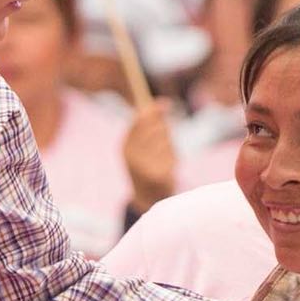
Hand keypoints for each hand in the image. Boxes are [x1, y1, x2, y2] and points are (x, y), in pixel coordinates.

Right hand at [123, 100, 176, 215]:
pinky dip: (174, 160)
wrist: (146, 198)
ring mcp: (145, 166)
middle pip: (157, 129)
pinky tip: (167, 170)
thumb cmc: (146, 166)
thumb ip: (150, 125)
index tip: (166, 103)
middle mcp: (132, 156)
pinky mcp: (159, 175)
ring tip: (163, 160)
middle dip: (164, 132)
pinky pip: (174, 156)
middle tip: (163, 143)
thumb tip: (163, 102)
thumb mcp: (142, 145)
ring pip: (167, 142)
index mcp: (125, 147)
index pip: (140, 121)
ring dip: (170, 148)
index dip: (154, 110)